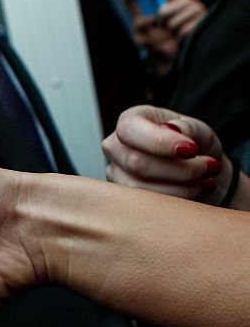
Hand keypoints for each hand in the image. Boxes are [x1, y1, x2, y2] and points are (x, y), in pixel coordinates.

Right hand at [103, 105, 237, 204]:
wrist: (201, 173)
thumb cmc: (195, 146)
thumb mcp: (199, 131)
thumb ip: (188, 128)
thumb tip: (172, 128)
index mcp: (129, 122)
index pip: (130, 130)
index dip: (160, 142)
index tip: (192, 150)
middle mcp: (115, 147)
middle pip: (136, 162)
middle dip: (179, 168)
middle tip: (211, 166)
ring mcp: (116, 174)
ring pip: (141, 188)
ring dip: (182, 186)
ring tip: (207, 179)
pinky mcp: (125, 198)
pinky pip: (146, 204)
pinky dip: (178, 199)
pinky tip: (197, 190)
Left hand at [118, 0, 205, 75]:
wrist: (169, 57)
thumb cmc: (155, 39)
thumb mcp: (139, 25)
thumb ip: (132, 7)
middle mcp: (187, 0)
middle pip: (163, 9)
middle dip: (157, 23)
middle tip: (162, 27)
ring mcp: (197, 10)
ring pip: (172, 22)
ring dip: (167, 32)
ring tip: (172, 33)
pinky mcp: (202, 22)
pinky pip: (182, 31)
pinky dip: (177, 38)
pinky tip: (181, 37)